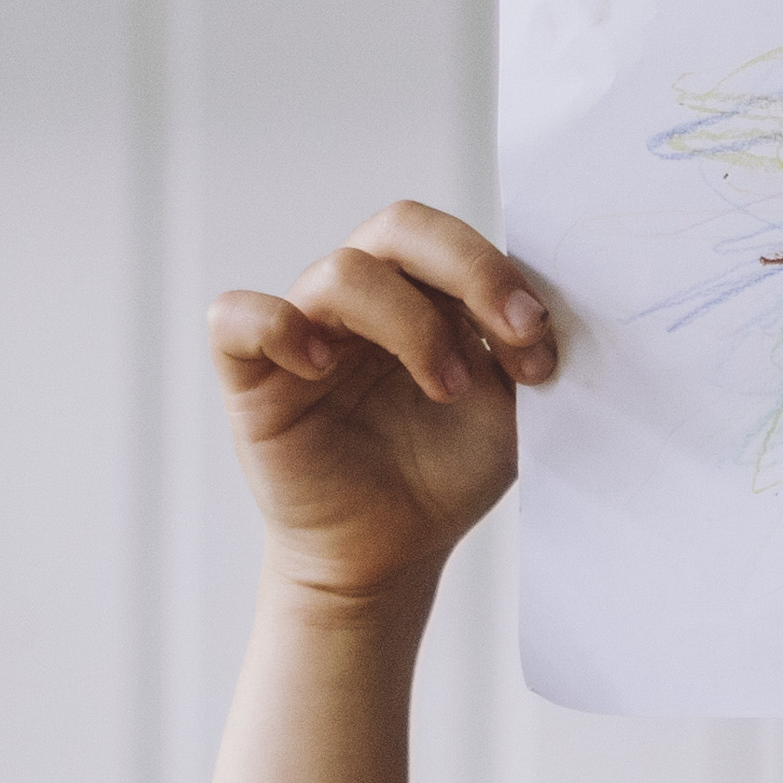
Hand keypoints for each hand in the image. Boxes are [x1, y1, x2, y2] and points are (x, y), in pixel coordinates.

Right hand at [211, 202, 560, 611]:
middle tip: (512, 333)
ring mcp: (305, 331)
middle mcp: (363, 301)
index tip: (539, 345)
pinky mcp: (252, 375)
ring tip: (445, 388)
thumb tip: (545, 310)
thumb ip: (516, 356)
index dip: (500, 277)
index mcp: (421, 295)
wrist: (391, 554)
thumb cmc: (440, 477)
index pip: (452, 243)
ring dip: (408, 323)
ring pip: (340, 273)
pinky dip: (279, 326)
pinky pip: (238, 317)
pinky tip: (320, 365)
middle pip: (399, 228)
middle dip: (469, 270)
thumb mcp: (504, 414)